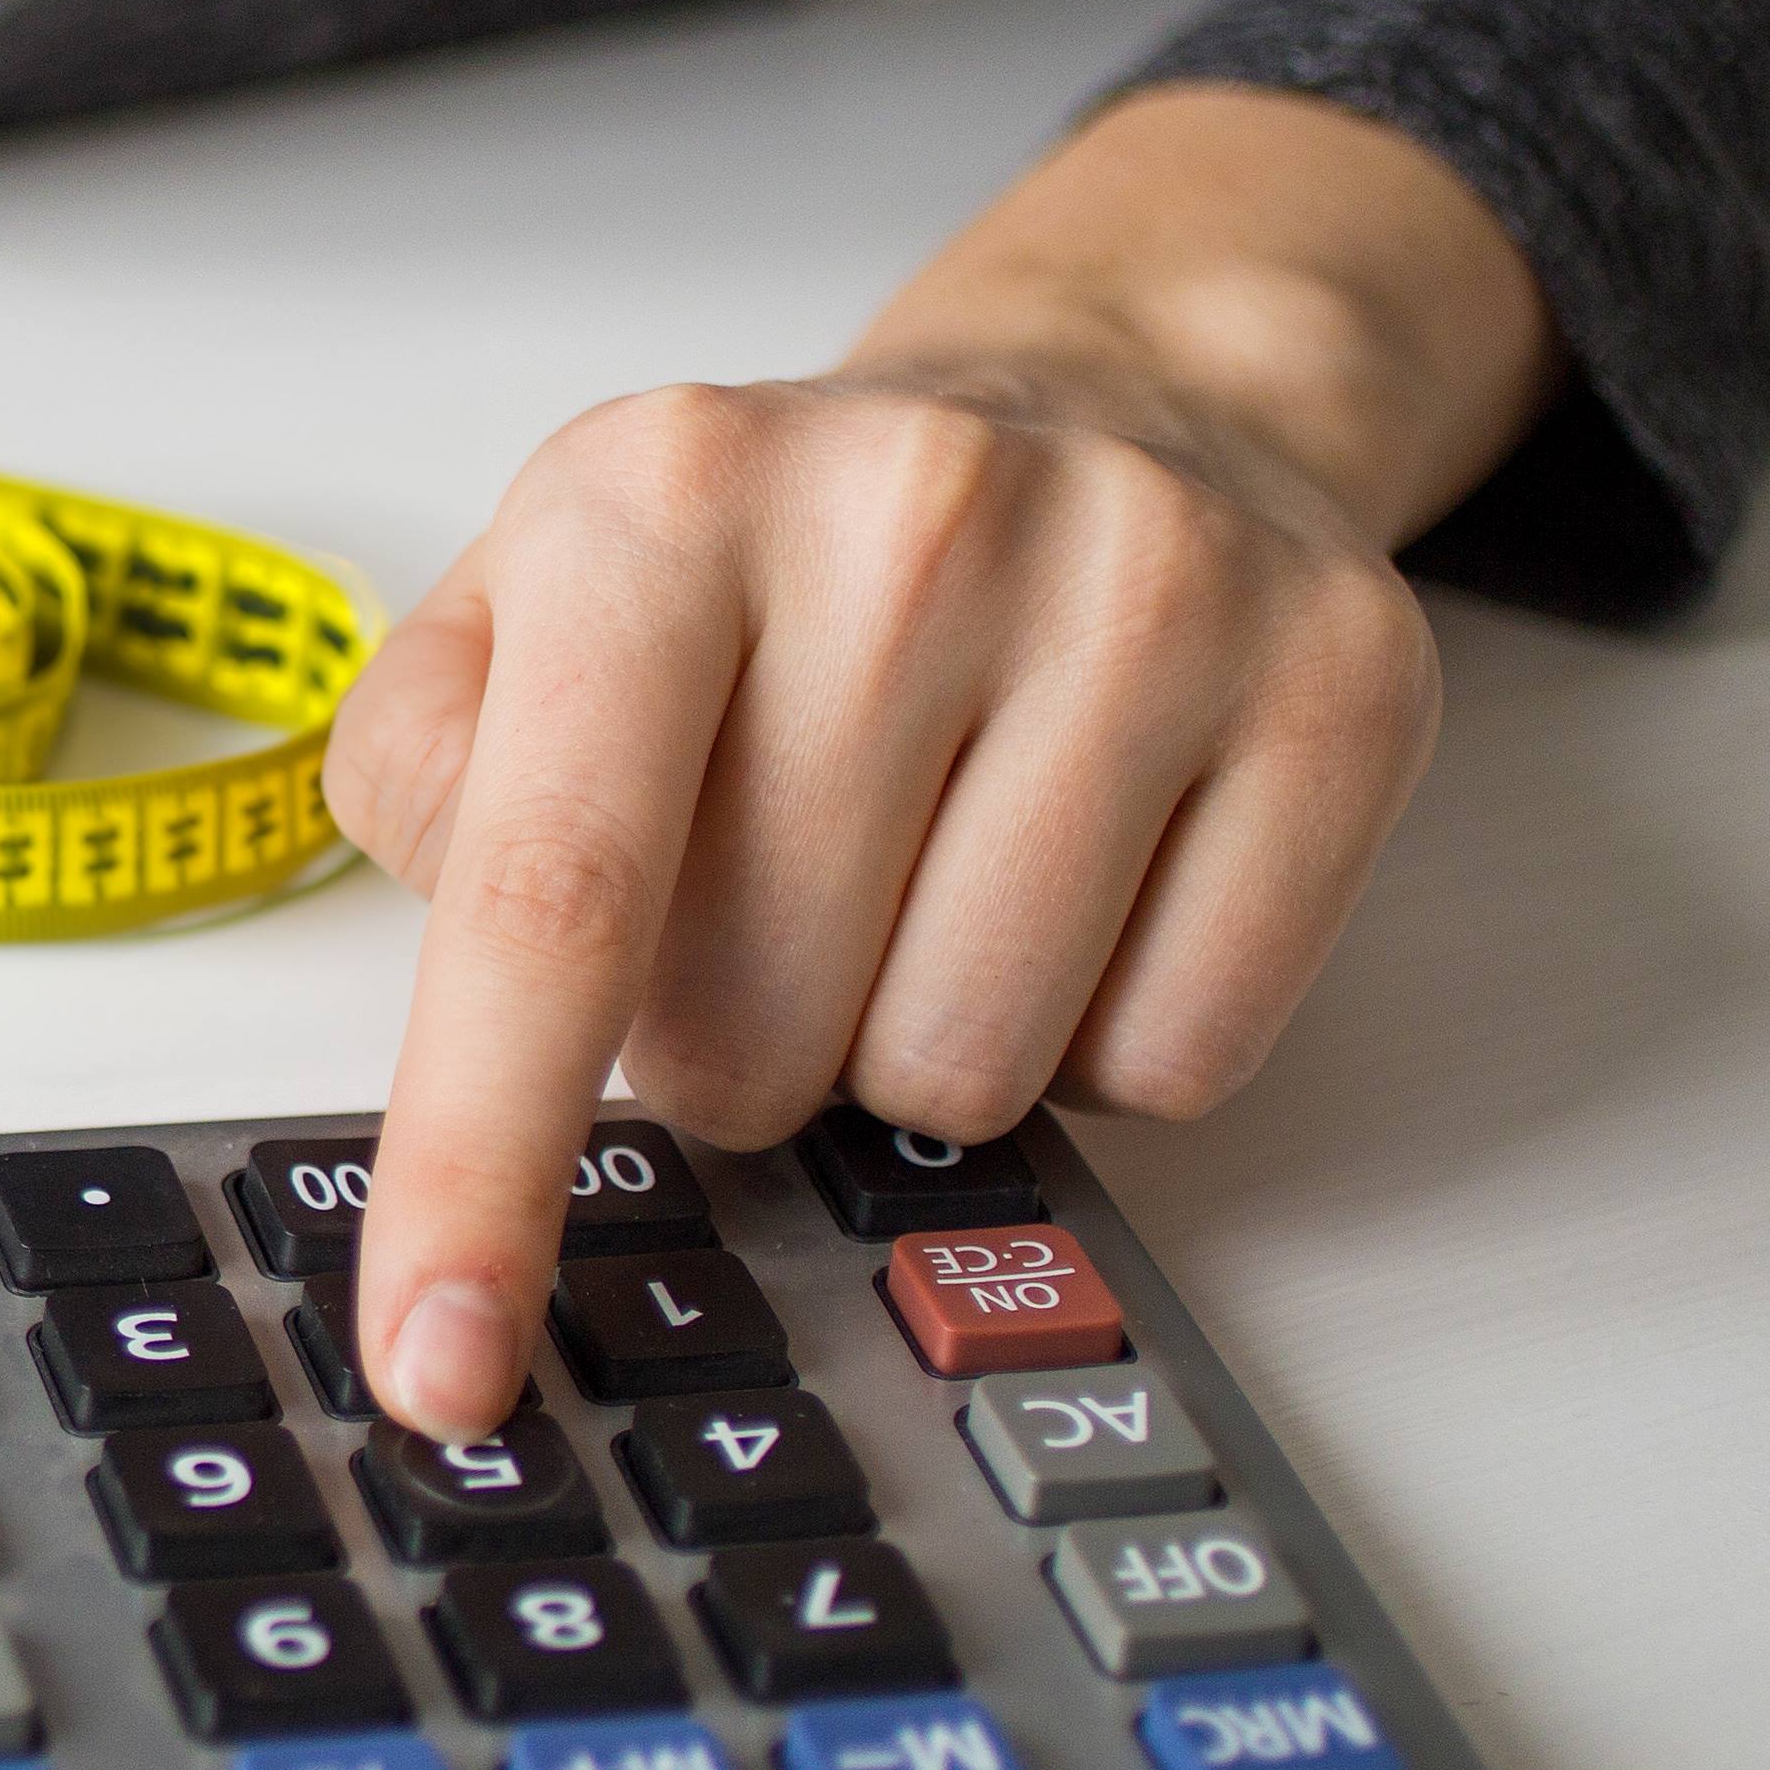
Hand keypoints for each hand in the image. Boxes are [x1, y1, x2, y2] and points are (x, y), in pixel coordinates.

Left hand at [318, 86, 1557, 1431]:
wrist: (1103, 401)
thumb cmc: (775, 565)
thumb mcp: (524, 615)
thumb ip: (430, 797)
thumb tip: (464, 1002)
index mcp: (658, 502)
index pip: (555, 898)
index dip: (484, 1160)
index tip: (441, 1367)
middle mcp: (909, 518)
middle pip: (757, 1038)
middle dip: (732, 1039)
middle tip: (775, 888)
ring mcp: (1149, 589)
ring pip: (966, 1078)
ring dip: (911, 1041)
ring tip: (925, 863)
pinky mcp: (1339, 684)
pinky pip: (1175, 1058)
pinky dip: (1103, 1028)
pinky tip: (1083, 870)